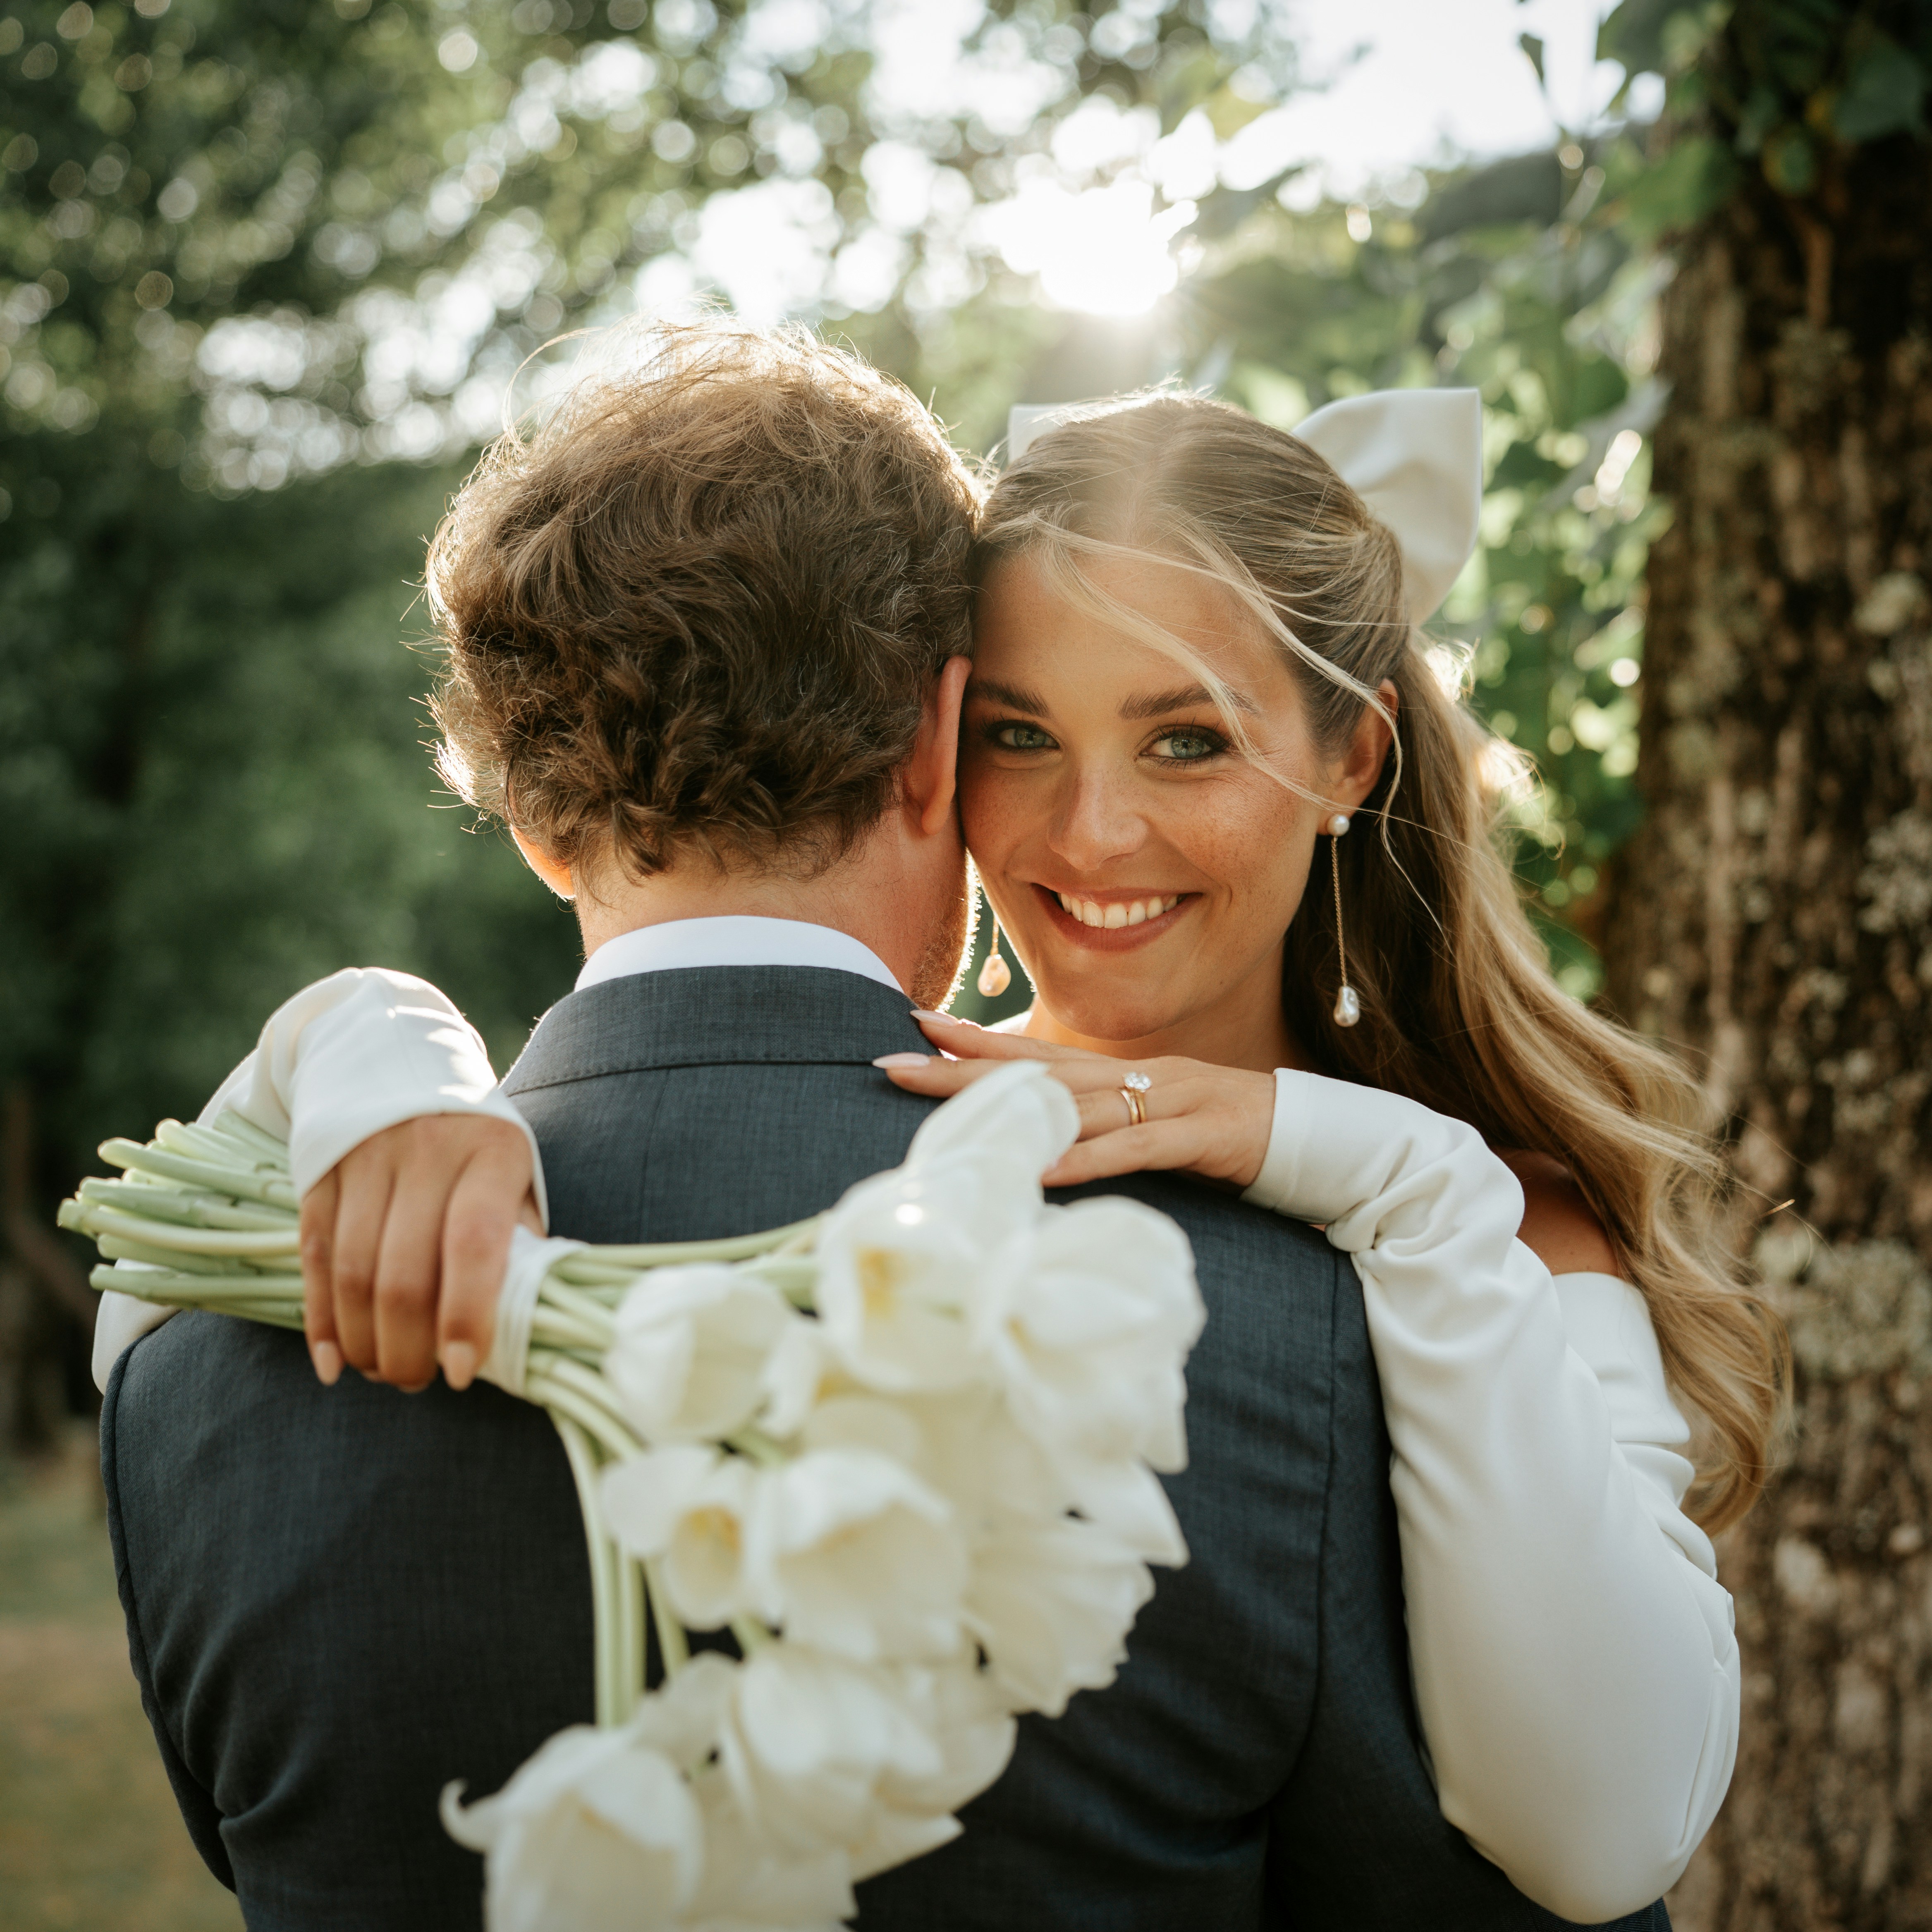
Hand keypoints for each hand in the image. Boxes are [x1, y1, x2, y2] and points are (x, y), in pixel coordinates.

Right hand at [298, 1115, 541, 1393]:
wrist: (392, 1056)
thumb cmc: (474, 1136)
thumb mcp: (515, 1170)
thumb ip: (519, 1236)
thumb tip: (521, 1316)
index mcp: (489, 1153)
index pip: (473, 1244)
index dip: (466, 1315)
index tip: (462, 1371)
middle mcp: (425, 1153)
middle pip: (404, 1274)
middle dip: (408, 1348)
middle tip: (418, 1381)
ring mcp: (364, 1161)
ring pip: (354, 1274)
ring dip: (365, 1342)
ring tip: (384, 1372)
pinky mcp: (317, 1174)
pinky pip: (316, 1259)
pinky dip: (321, 1320)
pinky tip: (334, 1361)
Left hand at [876, 1013, 1276, 1191]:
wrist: (1317, 1136)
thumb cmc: (1230, 1138)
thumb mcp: (1158, 1124)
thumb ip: (1108, 1126)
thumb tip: (1048, 1144)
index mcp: (1124, 1073)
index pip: (1035, 1052)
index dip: (974, 1039)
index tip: (914, 1023)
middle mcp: (1136, 1077)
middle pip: (1035, 1072)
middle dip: (959, 1068)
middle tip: (890, 1061)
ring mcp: (1167, 1101)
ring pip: (1073, 1104)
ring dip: (1007, 1110)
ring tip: (944, 1114)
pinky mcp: (1196, 1137)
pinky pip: (1132, 1150)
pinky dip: (1085, 1161)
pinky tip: (1041, 1172)